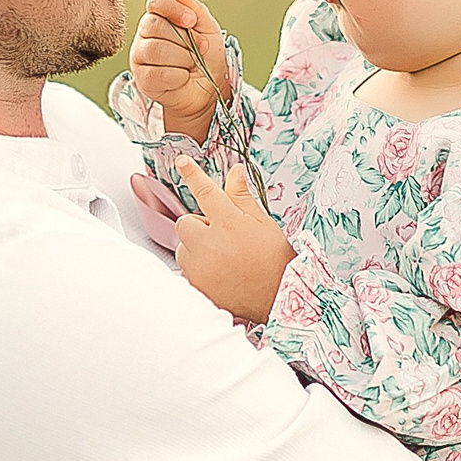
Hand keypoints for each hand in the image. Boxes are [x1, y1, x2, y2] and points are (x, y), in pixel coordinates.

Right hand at [129, 0, 231, 141]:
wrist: (208, 89)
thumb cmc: (207, 57)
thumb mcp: (209, 29)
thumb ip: (197, 10)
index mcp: (160, 16)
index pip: (156, 2)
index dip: (173, 9)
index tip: (191, 21)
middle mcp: (146, 34)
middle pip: (155, 26)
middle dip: (185, 40)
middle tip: (200, 48)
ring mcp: (140, 56)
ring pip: (156, 50)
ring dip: (183, 58)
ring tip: (191, 64)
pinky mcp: (142, 78)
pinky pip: (156, 73)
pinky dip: (178, 76)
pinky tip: (183, 77)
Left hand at [171, 157, 293, 324]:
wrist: (278, 298)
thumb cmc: (274, 259)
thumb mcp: (263, 223)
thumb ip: (242, 197)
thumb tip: (235, 171)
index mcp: (229, 223)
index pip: (206, 191)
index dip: (192, 174)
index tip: (182, 162)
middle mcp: (210, 243)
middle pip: (186, 222)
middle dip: (200, 227)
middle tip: (223, 237)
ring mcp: (200, 267)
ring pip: (183, 247)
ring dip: (196, 249)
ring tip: (222, 259)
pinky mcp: (195, 286)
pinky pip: (185, 269)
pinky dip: (197, 269)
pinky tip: (219, 274)